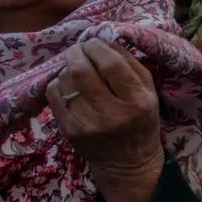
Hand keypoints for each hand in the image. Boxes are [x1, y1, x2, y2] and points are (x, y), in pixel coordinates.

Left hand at [46, 38, 164, 201]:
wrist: (127, 164)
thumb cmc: (141, 121)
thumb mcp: (149, 92)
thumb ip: (130, 63)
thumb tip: (105, 38)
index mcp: (137, 101)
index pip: (111, 64)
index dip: (97, 46)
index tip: (94, 42)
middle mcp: (111, 113)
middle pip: (82, 70)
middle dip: (77, 52)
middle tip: (79, 49)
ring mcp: (86, 124)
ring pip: (65, 81)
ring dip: (68, 68)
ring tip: (77, 69)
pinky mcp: (68, 131)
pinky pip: (53, 96)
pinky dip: (58, 83)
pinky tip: (69, 86)